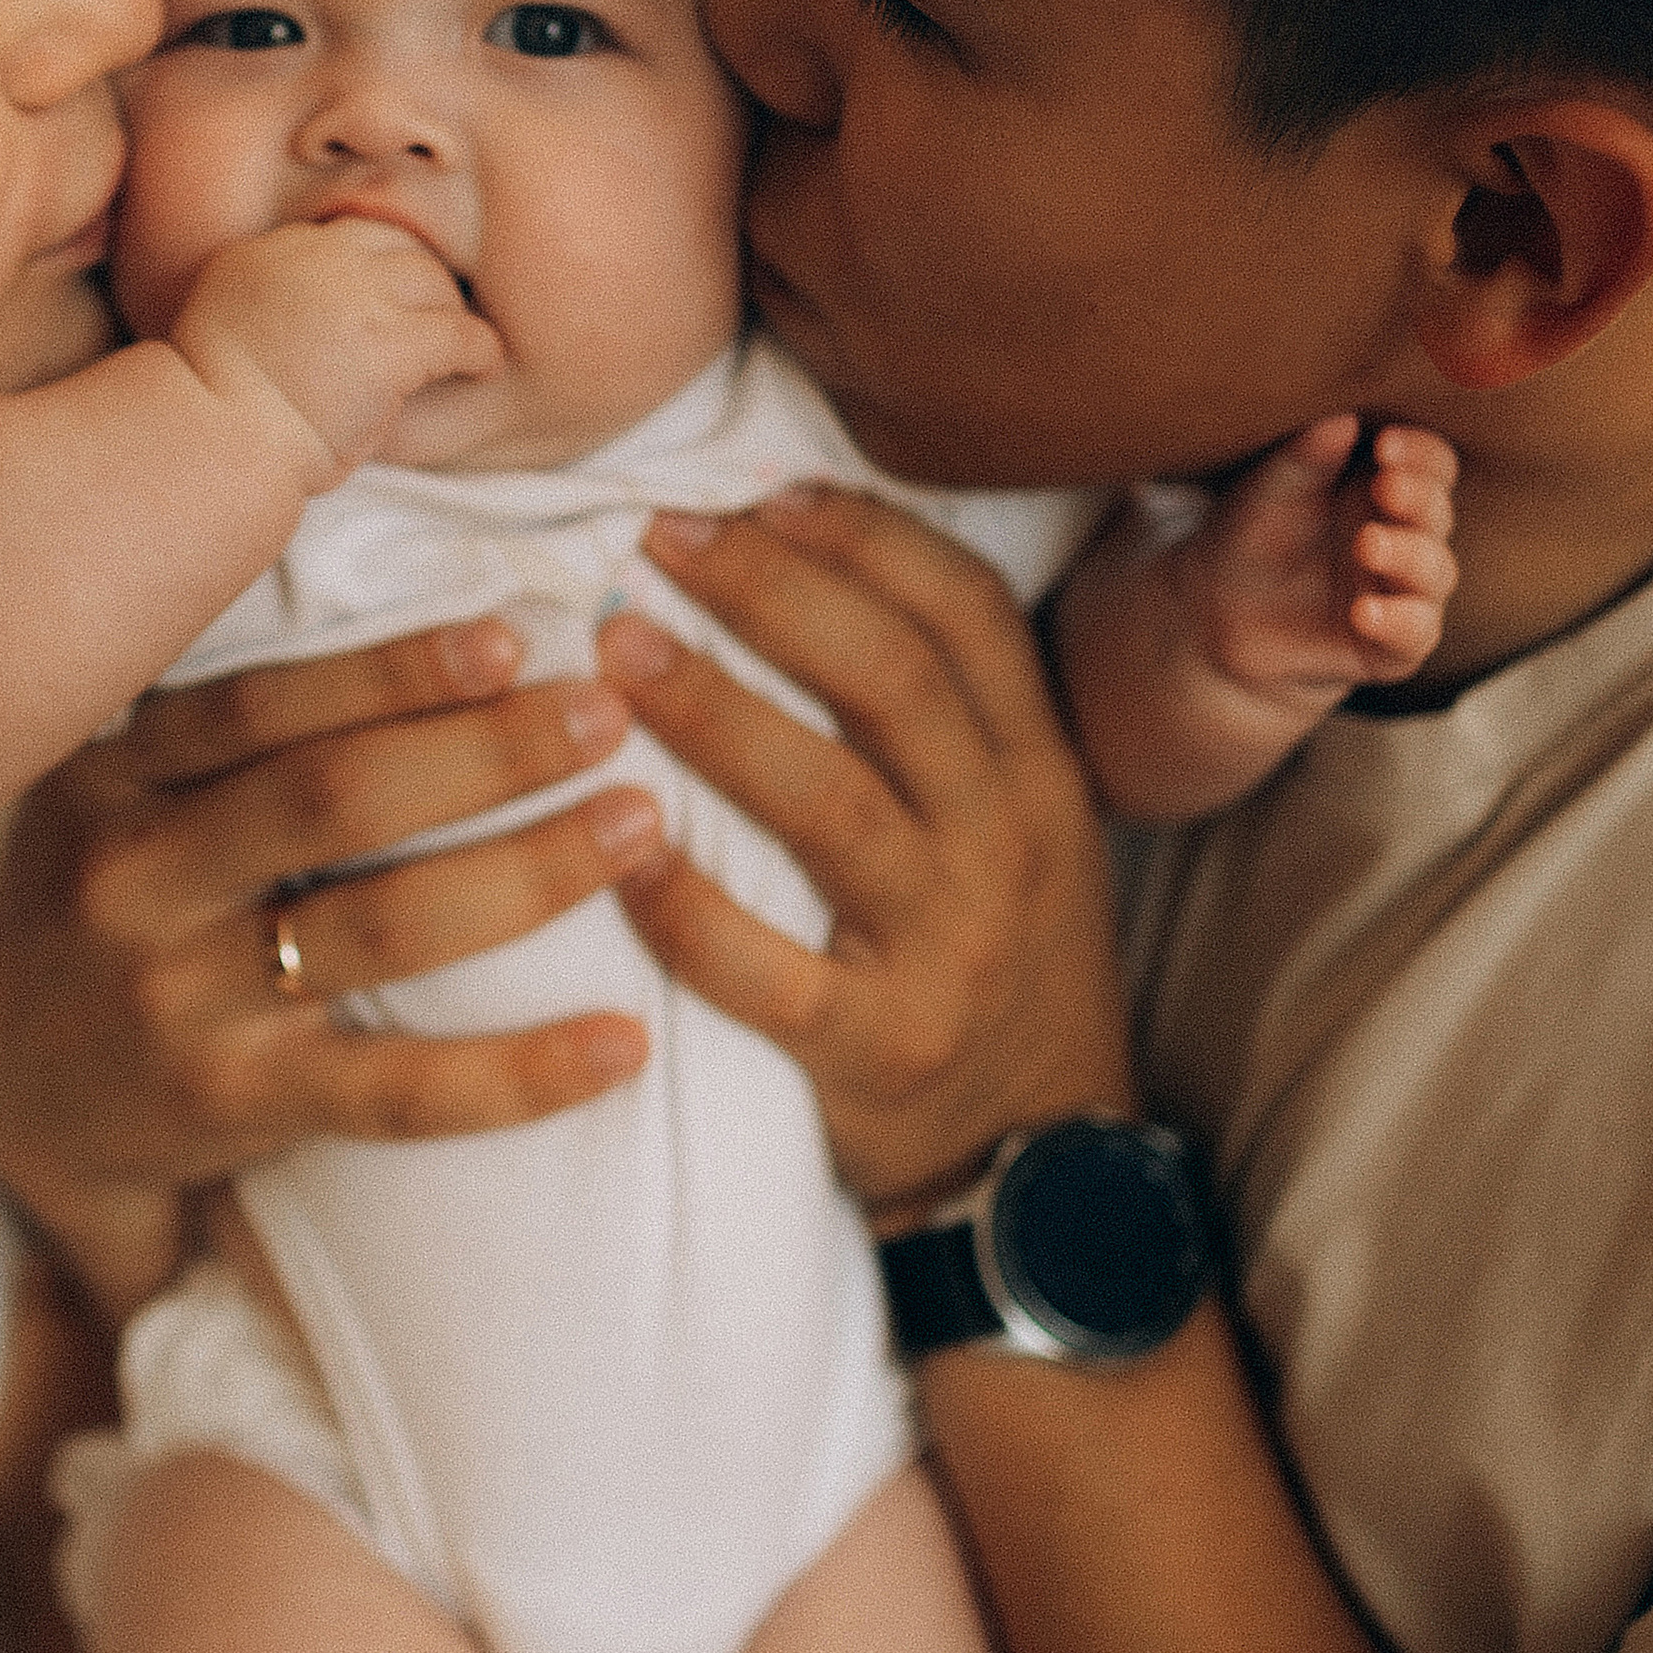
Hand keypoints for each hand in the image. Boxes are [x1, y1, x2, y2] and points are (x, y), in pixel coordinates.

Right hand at [0, 617, 659, 1318]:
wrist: (17, 1089)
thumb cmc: (118, 892)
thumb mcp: (122, 783)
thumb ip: (232, 715)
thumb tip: (430, 608)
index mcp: (113, 772)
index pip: (259, 702)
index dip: (391, 669)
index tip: (512, 633)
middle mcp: (134, 877)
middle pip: (332, 797)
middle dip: (486, 749)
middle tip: (610, 712)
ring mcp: (178, 999)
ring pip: (381, 928)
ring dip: (530, 873)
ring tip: (641, 824)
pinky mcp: (230, 1104)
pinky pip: (397, 1094)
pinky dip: (521, 1073)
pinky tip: (625, 1043)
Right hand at [172, 217, 501, 486]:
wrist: (214, 447)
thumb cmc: (216, 413)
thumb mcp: (230, 328)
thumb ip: (273, 302)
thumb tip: (314, 314)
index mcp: (267, 252)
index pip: (347, 236)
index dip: (378, 268)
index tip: (391, 299)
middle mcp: (311, 258)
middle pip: (396, 246)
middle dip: (421, 283)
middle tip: (435, 320)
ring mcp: (354, 297)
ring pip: (432, 282)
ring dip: (450, 313)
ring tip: (462, 348)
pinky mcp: (389, 344)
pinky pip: (459, 332)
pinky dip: (480, 350)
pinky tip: (484, 368)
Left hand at [596, 485, 1129, 1214]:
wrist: (1038, 1160)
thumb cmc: (988, 951)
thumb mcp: (1012, 818)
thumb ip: (936, 709)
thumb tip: (790, 550)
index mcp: (1038, 771)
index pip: (966, 614)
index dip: (861, 538)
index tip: (756, 492)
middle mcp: (1004, 845)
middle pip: (891, 682)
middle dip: (770, 593)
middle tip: (656, 540)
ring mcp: (945, 951)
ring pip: (830, 805)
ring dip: (715, 714)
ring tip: (615, 649)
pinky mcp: (876, 1052)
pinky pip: (768, 974)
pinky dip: (688, 908)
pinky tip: (617, 846)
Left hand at [1175, 416, 1459, 702]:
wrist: (1213, 612)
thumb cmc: (1250, 534)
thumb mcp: (1266, 493)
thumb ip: (1303, 459)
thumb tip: (1342, 419)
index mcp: (1387, 487)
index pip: (1431, 464)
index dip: (1419, 453)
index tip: (1386, 443)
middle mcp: (1406, 536)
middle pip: (1438, 512)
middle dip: (1417, 499)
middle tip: (1385, 487)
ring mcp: (1403, 591)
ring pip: (1435, 572)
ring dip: (1408, 556)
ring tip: (1367, 544)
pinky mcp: (1392, 645)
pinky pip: (1415, 634)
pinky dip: (1397, 621)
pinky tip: (1363, 611)